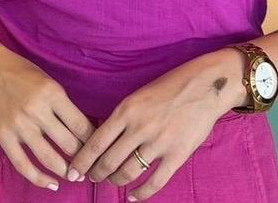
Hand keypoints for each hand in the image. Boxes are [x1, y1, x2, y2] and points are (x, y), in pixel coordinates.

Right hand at [0, 41, 97, 190]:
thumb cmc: (21, 72)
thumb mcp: (49, 81)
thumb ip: (63, 105)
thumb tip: (83, 132)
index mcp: (52, 93)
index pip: (81, 126)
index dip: (93, 142)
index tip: (98, 149)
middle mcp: (37, 111)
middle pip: (69, 145)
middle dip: (83, 159)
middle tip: (88, 165)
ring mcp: (19, 125)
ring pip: (50, 159)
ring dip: (66, 172)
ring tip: (74, 176)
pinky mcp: (4, 136)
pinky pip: (23, 165)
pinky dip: (40, 180)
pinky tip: (53, 184)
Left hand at [67, 50, 244, 199]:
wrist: (204, 86)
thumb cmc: (168, 87)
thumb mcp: (137, 96)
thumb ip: (121, 118)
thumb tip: (103, 139)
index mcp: (125, 111)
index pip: (96, 142)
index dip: (82, 161)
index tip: (73, 172)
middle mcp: (139, 128)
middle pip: (108, 161)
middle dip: (95, 174)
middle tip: (90, 179)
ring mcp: (159, 143)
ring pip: (128, 173)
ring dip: (115, 182)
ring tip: (111, 182)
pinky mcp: (177, 155)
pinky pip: (155, 182)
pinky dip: (141, 193)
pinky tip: (132, 196)